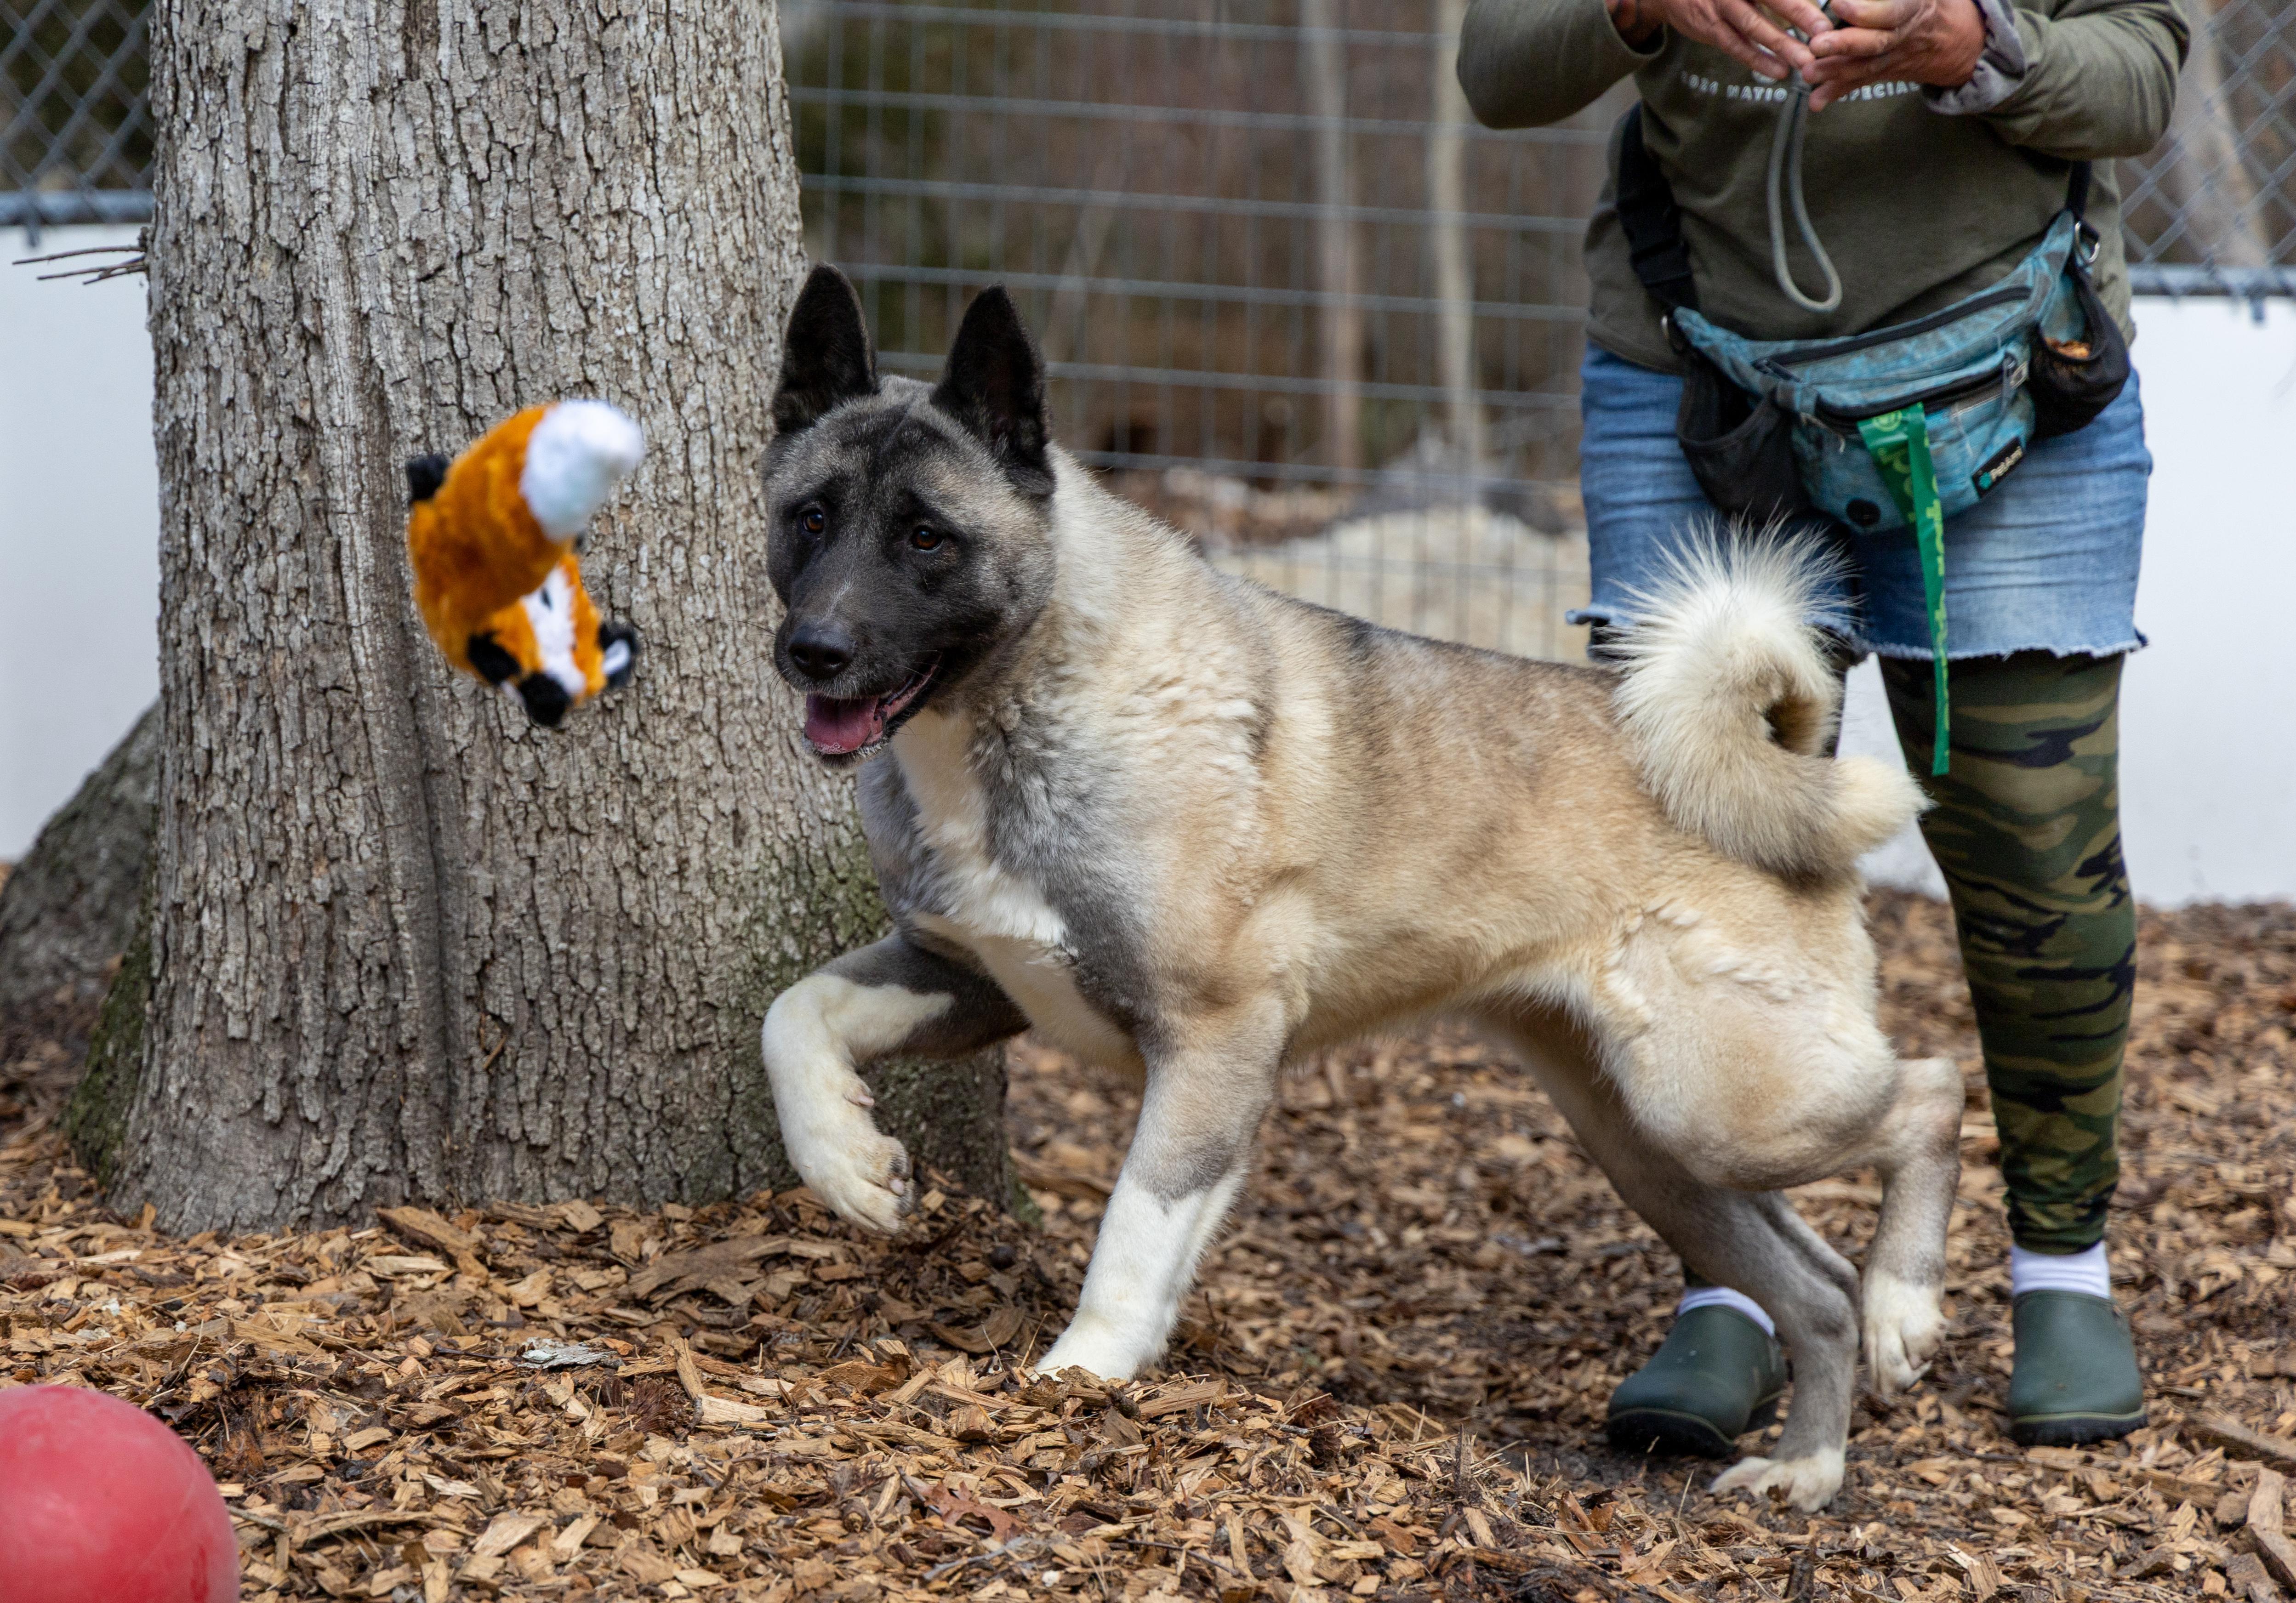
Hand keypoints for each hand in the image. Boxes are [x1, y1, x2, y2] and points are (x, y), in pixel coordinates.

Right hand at [1611, 0, 1833, 81]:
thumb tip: (1808, 3)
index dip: (1802, 2)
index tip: (1826, 15)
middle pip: (1774, 0)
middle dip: (1801, 17)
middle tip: (1825, 35)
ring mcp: (1721, 7)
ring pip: (1756, 28)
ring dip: (1783, 46)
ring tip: (1806, 62)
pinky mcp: (1711, 29)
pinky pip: (1738, 47)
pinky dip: (1759, 60)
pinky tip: (1779, 71)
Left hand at [1804, 0, 1987, 108]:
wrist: (1962, 39)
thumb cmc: (1935, 2)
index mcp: (1917, 7)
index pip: (1892, 11)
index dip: (1867, 11)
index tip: (1838, 3)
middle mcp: (1905, 35)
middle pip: (1876, 43)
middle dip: (1845, 45)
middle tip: (1816, 44)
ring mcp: (1895, 57)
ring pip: (1865, 66)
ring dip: (1835, 71)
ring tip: (1808, 73)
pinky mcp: (1885, 72)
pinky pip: (1861, 82)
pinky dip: (1838, 92)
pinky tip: (1816, 102)